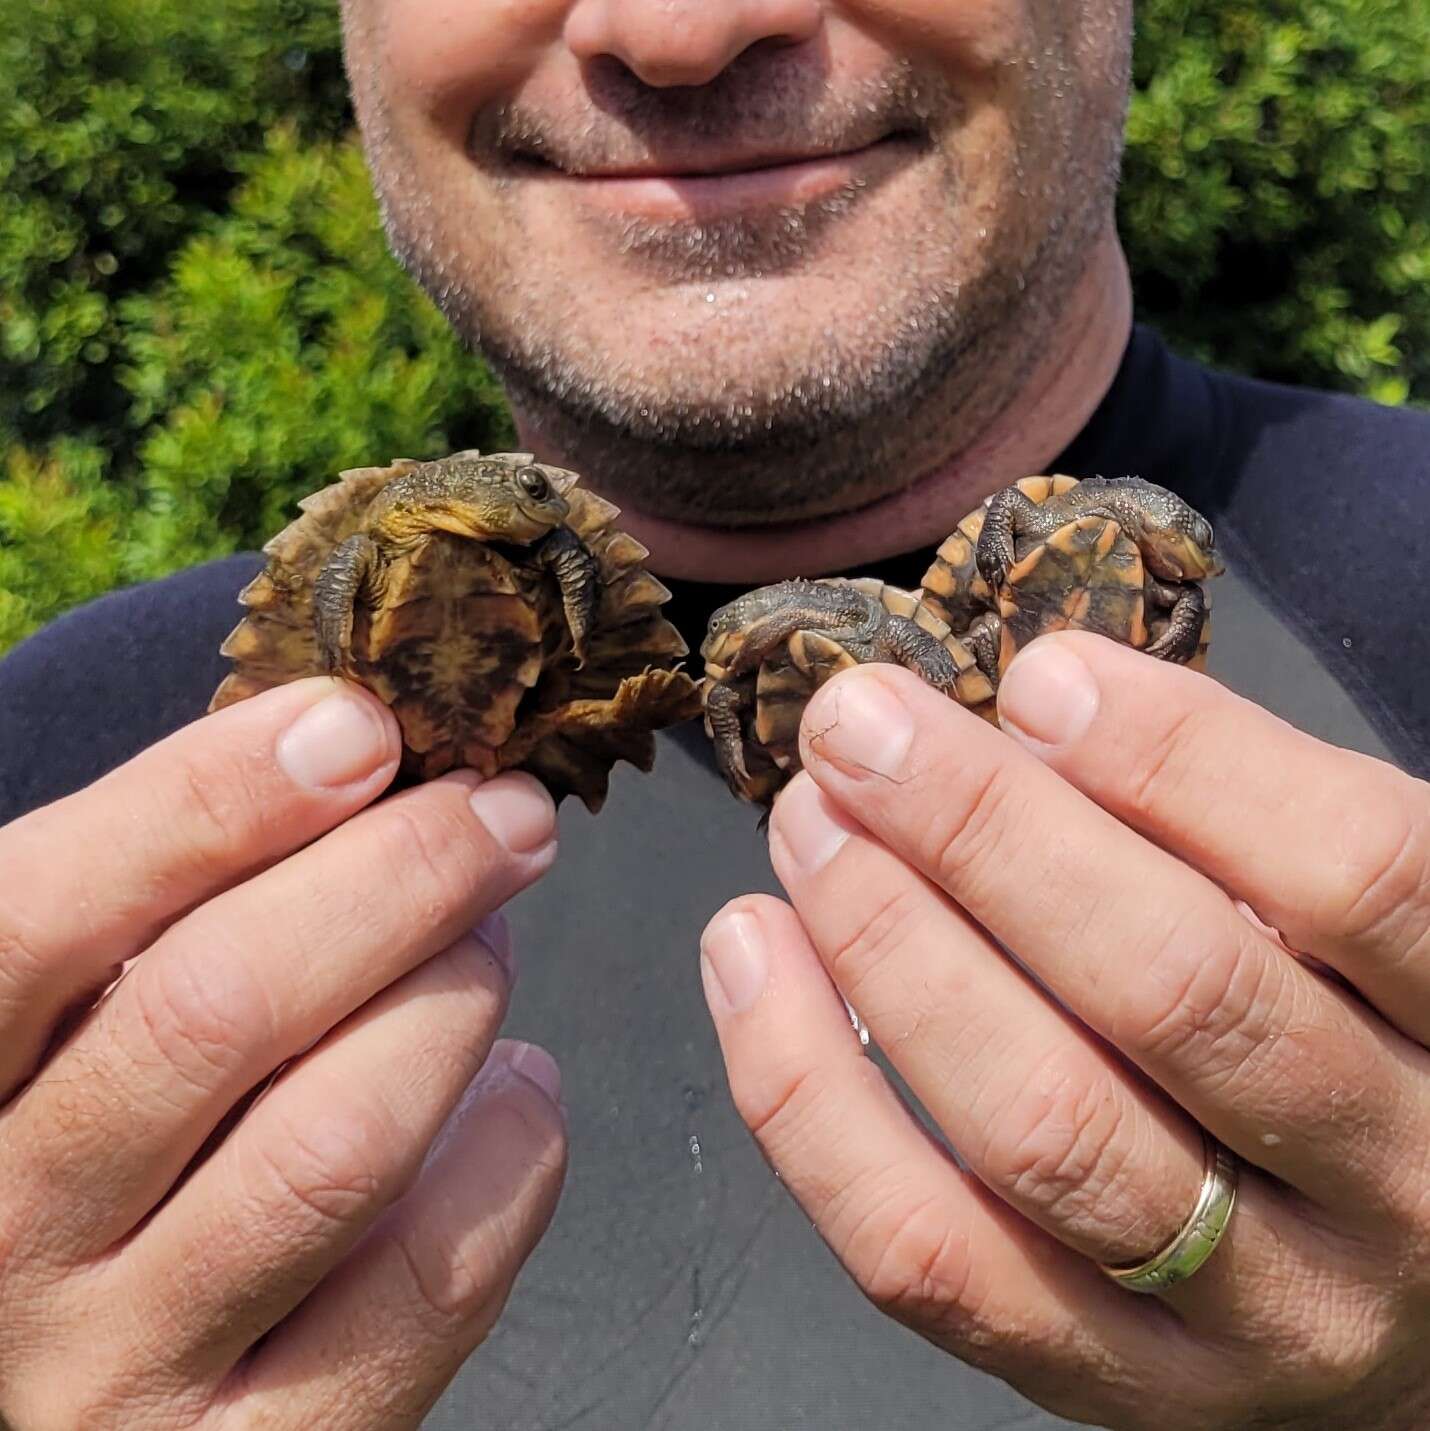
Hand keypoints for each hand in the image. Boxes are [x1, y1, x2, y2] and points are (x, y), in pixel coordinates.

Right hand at [0, 678, 566, 1429]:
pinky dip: (508, 1151)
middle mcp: (1, 1242)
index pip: (38, 916)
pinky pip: (428, 1279)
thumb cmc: (105, 1137)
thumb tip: (349, 754)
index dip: (208, 800)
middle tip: (506, 813)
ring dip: (454, 1004)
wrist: (86, 1395)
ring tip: (492, 942)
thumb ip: (164, 904)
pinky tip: (517, 1092)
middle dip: (400, 878)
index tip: (360, 725)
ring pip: (333, 1143)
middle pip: (216, 1012)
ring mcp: (120, 1367)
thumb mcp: (76, 1020)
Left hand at [702, 633, 1429, 1429]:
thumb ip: (1234, 826)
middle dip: (985, 834)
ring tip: (805, 824)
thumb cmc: (1353, 1046)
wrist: (1408, 1295)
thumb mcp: (1352, 927)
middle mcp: (1395, 1191)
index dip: (1184, 758)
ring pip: (1043, 1128)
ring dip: (889, 945)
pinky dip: (809, 1096)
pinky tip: (749, 954)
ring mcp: (1252, 1314)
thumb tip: (1028, 719)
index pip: (1357, 876)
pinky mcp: (1108, 1383)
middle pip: (1175, 992)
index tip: (1040, 678)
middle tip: (858, 727)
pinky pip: (927, 1253)